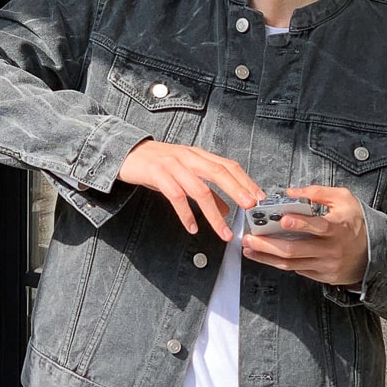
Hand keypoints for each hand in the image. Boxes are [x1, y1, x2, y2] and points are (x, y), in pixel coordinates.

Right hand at [118, 140, 263, 240]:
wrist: (127, 153)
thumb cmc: (158, 165)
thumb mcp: (185, 174)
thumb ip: (206, 190)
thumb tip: (226, 210)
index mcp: (199, 156)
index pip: (228, 166)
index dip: (245, 181)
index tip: (259, 198)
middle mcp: (189, 157)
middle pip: (218, 172)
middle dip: (237, 190)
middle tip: (250, 207)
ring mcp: (173, 165)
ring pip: (199, 189)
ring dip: (214, 214)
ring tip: (223, 233)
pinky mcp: (157, 174)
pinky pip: (175, 196)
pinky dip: (186, 214)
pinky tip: (192, 228)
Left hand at [241, 184, 367, 285]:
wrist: (374, 252)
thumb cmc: (355, 223)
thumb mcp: (344, 200)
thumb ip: (318, 193)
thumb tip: (291, 192)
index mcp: (338, 228)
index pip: (318, 226)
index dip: (300, 224)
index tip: (282, 220)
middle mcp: (331, 249)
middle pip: (295, 250)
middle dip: (268, 245)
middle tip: (249, 238)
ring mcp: (326, 265)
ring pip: (291, 264)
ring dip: (267, 257)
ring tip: (249, 249)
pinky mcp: (322, 276)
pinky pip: (297, 270)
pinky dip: (278, 263)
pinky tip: (264, 256)